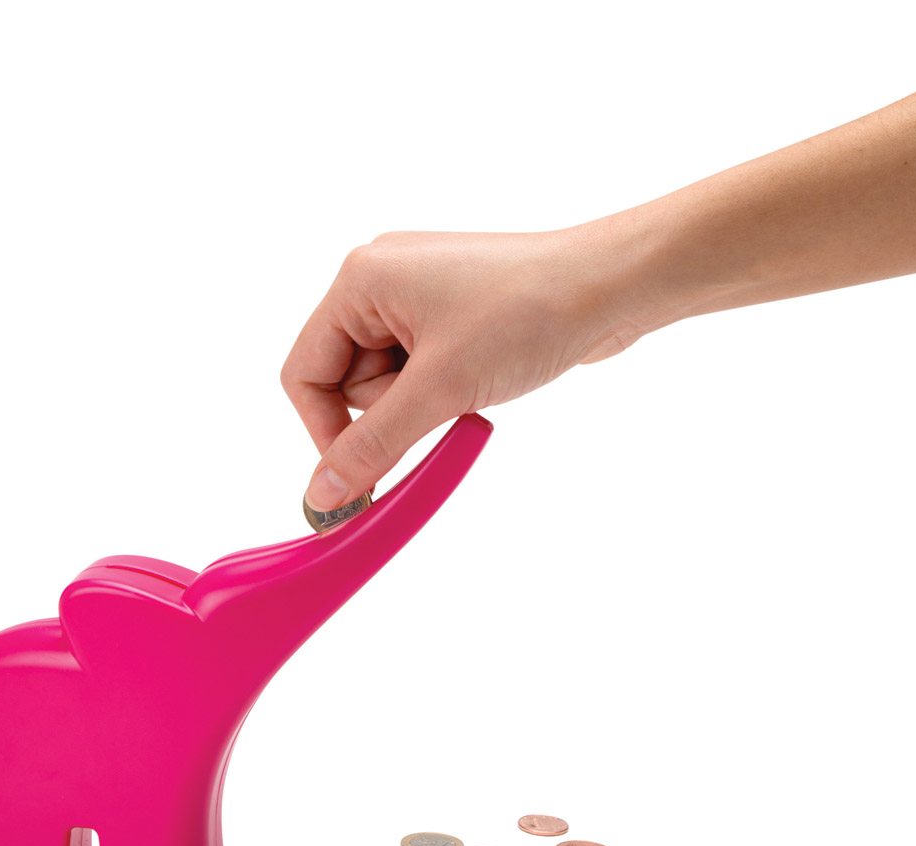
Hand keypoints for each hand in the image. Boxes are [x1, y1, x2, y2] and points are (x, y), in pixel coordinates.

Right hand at [281, 225, 658, 510]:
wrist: (610, 287)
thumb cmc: (527, 313)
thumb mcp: (438, 388)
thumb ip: (372, 445)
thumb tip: (323, 495)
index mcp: (360, 280)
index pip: (304, 374)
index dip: (325, 432)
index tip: (358, 475)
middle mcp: (382, 281)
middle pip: (346, 383)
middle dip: (390, 410)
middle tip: (441, 402)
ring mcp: (419, 298)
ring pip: (387, 385)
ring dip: (423, 404)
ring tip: (471, 384)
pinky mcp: (453, 317)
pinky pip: (423, 374)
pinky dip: (444, 392)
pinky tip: (482, 379)